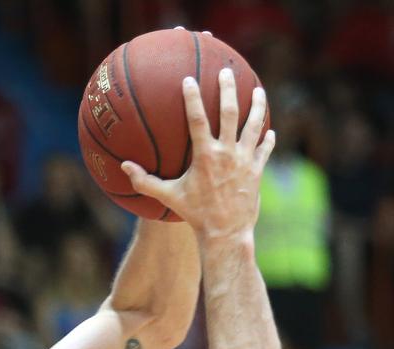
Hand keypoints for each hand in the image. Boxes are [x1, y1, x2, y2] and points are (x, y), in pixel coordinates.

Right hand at [121, 68, 273, 239]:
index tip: (189, 80)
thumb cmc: (195, 214)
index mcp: (205, 156)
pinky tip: (269, 129)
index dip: (193, 98)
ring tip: (258, 91)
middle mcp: (227, 153)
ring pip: (254, 125)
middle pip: (230, 112)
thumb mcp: (169, 197)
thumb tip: (125, 166)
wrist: (226, 233)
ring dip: (257, 106)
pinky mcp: (257, 170)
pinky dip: (267, 138)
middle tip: (226, 72)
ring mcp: (245, 160)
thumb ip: (146, 181)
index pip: (198, 119)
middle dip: (229, 89)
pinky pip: (264, 148)